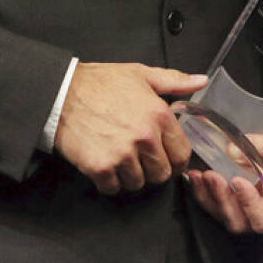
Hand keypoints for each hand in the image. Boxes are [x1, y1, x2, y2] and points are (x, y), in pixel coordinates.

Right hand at [53, 62, 207, 194]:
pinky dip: (109, 181)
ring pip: (138, 183)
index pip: (182, 154)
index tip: (168, 159)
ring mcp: (122, 154)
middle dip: (152, 169)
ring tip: (120, 157)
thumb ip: (175, 81)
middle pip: (161, 174)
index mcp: (159, 115)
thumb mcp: (142, 74)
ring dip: (130, 175)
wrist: (62, 92)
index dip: (176, 159)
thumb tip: (201, 81)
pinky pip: (113, 188)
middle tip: (140, 157)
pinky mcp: (100, 167)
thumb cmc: (100, 83)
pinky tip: (105, 163)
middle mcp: (144, 136)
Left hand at [186, 117, 262, 234]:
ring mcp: (257, 204)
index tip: (237, 179)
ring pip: (228, 215)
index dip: (249, 205)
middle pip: (243, 223)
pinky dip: (207, 192)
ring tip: (198, 176)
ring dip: (210, 198)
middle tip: (212, 176)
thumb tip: (232, 151)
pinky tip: (196, 176)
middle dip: (223, 202)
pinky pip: (222, 202)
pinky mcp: (245, 196)